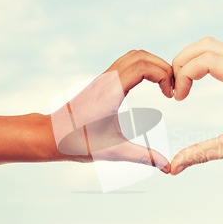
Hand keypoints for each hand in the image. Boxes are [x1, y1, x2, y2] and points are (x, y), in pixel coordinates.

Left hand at [51, 50, 172, 172]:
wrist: (50, 135)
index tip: (170, 95)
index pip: (143, 66)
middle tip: (172, 89)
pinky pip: (126, 63)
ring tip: (163, 86)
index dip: (163, 75)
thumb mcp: (115, 151)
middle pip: (141, 56)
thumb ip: (143, 157)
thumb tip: (168, 167)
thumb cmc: (78, 143)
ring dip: (153, 65)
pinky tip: (149, 86)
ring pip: (133, 56)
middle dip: (163, 68)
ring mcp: (103, 78)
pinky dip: (143, 68)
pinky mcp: (101, 82)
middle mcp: (107, 79)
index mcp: (111, 91)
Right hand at [170, 37, 222, 174]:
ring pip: (212, 45)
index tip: (179, 98)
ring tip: (183, 84)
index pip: (205, 60)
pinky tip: (197, 81)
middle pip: (205, 45)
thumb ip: (201, 154)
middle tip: (175, 88)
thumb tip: (173, 167)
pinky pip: (221, 52)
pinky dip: (203, 61)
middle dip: (182, 62)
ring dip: (191, 60)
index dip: (184, 75)